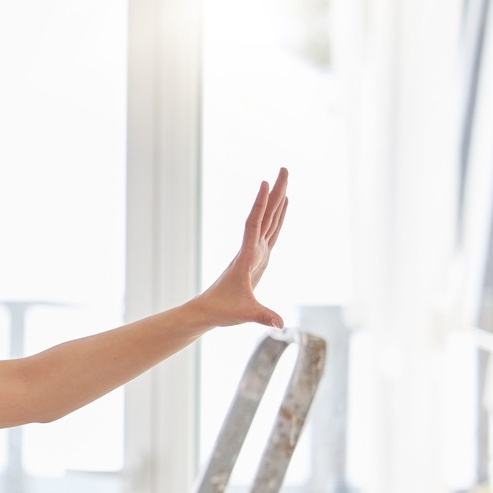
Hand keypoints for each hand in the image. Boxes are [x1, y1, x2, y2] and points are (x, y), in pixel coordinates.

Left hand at [192, 167, 289, 328]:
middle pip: (266, 215)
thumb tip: (280, 324)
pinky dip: (278, 215)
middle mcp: (251, 249)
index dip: (261, 204)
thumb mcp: (245, 314)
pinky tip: (283, 205)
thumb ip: (263, 316)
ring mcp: (255, 252)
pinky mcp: (258, 257)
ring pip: (269, 219)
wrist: (207, 311)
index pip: (254, 225)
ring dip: (278, 199)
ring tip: (285, 179)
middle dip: (276, 192)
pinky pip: (270, 230)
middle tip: (284, 168)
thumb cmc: (223, 311)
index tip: (266, 183)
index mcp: (247, 257)